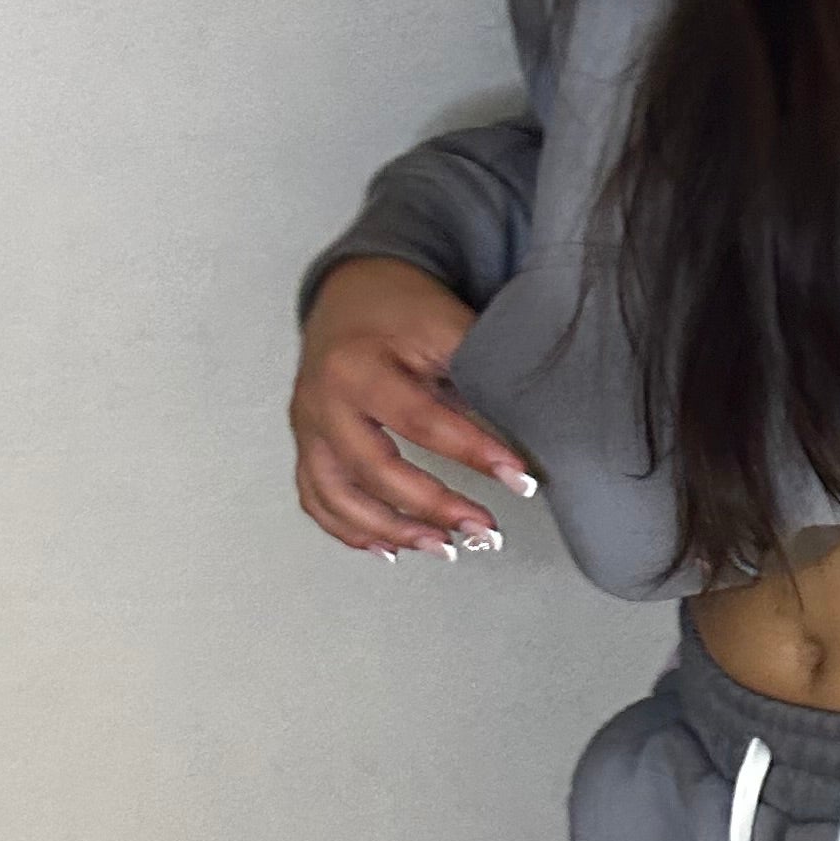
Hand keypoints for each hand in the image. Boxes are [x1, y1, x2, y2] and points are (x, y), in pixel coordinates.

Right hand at [291, 257, 533, 555]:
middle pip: (373, 469)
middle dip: (434, 508)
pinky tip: (392, 549)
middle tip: (486, 532)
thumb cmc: (403, 310)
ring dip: (392, 530)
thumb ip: (480, 369)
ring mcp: (308, 426)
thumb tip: (533, 424)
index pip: (422, 421)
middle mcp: (322, 400)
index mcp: (358, 366)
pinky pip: (317, 499)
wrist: (348, 291)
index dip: (475, 454)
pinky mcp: (306, 444)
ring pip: (337, 496)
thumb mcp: (445, 323)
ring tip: (447, 549)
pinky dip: (351, 531)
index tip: (522, 479)